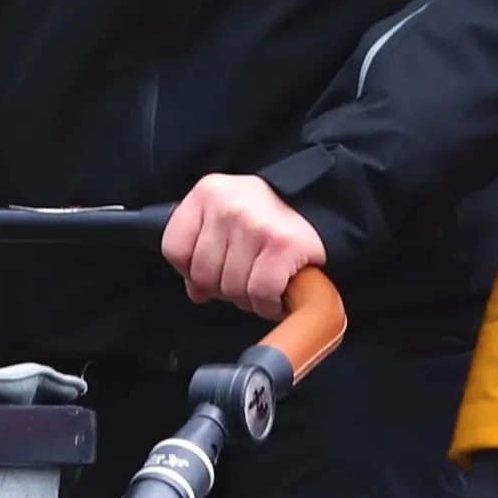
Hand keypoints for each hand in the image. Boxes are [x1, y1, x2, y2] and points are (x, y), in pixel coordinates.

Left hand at [164, 173, 325, 316]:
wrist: (323, 204)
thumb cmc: (271, 215)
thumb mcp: (227, 216)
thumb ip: (202, 248)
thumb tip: (196, 292)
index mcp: (208, 193)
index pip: (174, 248)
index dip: (189, 271)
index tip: (212, 272)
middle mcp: (228, 206)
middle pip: (203, 274)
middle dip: (224, 288)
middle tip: (247, 279)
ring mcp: (254, 225)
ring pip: (231, 288)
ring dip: (248, 298)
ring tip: (264, 284)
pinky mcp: (282, 246)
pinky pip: (260, 293)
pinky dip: (268, 304)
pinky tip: (277, 295)